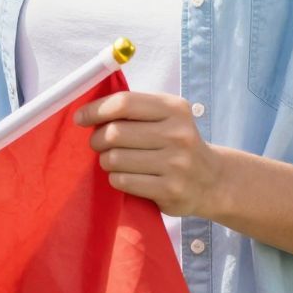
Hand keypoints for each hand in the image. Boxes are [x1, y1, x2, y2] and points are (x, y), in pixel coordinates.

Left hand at [75, 91, 226, 219]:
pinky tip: (124, 176)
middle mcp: (178, 134)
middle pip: (115, 133)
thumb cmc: (177, 144)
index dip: (96, 110)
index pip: (124, 103)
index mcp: (174, 108)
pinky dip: (116, 179)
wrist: (213, 180)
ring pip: (115, 159)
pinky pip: (124, 181)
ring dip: (105, 161)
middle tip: (98, 144)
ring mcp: (176, 164)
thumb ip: (134, 109)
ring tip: (112, 161)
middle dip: (97, 139)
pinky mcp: (170, 190)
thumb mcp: (166, 117)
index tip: (80, 118)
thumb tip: (88, 111)